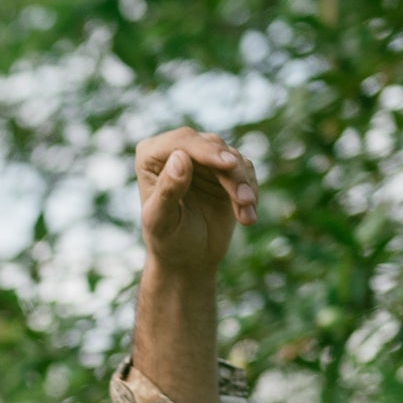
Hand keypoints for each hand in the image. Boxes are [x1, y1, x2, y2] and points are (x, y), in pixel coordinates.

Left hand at [135, 127, 256, 276]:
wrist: (187, 260)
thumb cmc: (167, 240)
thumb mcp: (162, 220)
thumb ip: (168, 190)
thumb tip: (179, 157)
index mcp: (151, 156)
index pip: (183, 141)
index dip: (206, 151)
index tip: (228, 165)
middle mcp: (176, 150)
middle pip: (212, 146)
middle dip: (232, 172)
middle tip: (245, 200)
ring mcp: (202, 158)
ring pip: (232, 157)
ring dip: (244, 185)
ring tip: (246, 218)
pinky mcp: (224, 171)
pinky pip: (245, 170)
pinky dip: (250, 191)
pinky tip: (248, 217)